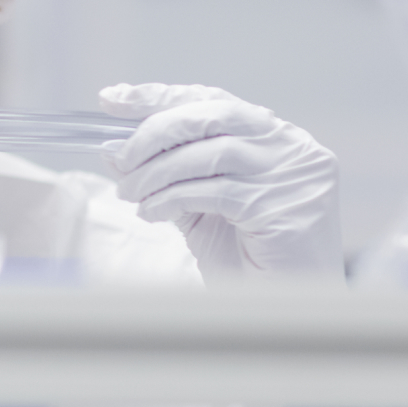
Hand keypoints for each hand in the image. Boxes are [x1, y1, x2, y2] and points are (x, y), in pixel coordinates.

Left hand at [100, 83, 342, 282]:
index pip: (212, 100)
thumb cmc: (246, 259)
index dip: (159, 96)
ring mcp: (293, 175)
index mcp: (275, 136)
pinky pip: (213, 192)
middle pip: (210, 116)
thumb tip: (114, 148)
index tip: (114, 98)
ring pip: (208, 154)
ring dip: (156, 173)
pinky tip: (151, 213)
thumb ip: (166, 174)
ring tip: (130, 193)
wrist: (278, 309)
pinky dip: (170, 199)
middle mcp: (292, 147)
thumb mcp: (199, 206)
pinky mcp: (283, 206)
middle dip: (153, 133)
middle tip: (119, 156)